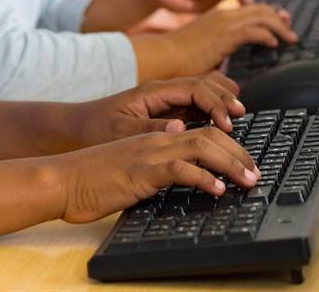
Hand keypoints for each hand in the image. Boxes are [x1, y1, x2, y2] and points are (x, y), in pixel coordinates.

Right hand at [54, 126, 258, 223]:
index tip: (244, 162)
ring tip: (249, 180)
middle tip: (256, 173)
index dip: (227, 142)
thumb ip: (155, 164)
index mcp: (154, 136)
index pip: (200, 129)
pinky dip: (203, 177)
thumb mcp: (130, 167)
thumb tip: (184, 171)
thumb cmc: (93, 177)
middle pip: (208, 134)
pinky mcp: (142, 171)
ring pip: (201, 145)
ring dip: (231, 162)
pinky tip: (218, 190)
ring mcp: (149, 152)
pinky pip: (180, 169)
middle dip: (238, 152)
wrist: (63, 179)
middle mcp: (156, 138)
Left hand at [70, 72, 245, 148]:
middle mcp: (160, 91)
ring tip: (238, 113)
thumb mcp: (120, 132)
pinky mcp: (162, 113)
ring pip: (199, 91)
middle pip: (201, 83)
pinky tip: (220, 122)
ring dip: (219, 99)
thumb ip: (151, 130)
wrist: (72, 130)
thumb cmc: (94, 130)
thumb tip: (182, 129)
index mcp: (152, 91)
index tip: (228, 124)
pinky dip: (210, 109)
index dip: (215, 104)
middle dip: (223, 96)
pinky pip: (192, 106)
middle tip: (241, 115)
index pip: (194, 88)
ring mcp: (163, 100)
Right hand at [163, 4, 295, 76]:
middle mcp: (223, 16)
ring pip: (261, 15)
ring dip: (279, 26)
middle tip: (290, 27)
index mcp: (219, 18)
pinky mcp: (223, 35)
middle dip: (278, 17)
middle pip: (259, 8)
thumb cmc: (179, 60)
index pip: (250, 9)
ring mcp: (223, 23)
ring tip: (290, 38)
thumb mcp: (205, 53)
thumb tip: (231, 75)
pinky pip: (253, 31)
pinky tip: (273, 44)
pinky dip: (266, 35)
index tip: (282, 22)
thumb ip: (220, 57)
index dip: (269, 14)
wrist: (163, 56)